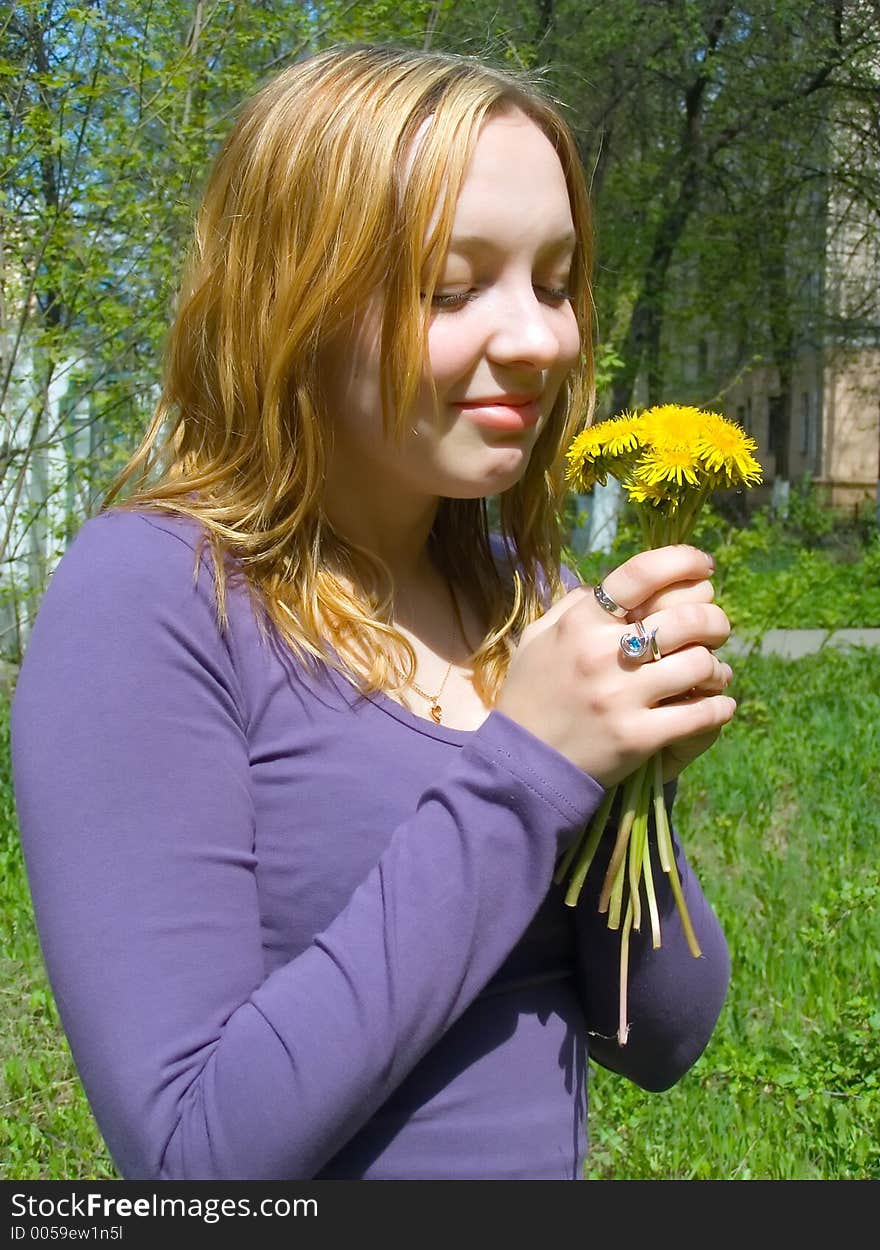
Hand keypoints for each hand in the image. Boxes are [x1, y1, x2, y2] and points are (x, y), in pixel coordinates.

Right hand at [495, 545, 735, 787]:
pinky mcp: (638, 737)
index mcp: (581, 624)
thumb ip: (574, 606)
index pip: (641, 574)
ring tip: (712, 673)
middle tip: (715, 629)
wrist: (523, 763)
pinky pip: (701, 714)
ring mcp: (621, 697)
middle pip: (687, 619)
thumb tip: (614, 586)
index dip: (682, 561)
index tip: (703, 566)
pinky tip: (718, 704)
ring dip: (716, 668)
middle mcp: (602, 655)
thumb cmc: (533, 694)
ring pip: (700, 665)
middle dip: (714, 621)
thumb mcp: (539, 638)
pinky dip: (720, 706)